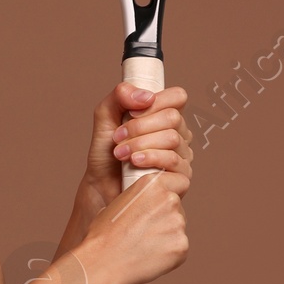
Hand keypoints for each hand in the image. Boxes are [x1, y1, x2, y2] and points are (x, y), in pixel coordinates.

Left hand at [75, 81, 193, 221]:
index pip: (178, 97)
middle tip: (118, 138)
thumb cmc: (106, 154)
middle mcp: (179, 135)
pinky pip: (173, 160)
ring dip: (140, 143)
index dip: (155, 101)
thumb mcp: (105, 116)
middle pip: (172, 118)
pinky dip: (150, 158)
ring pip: (172, 138)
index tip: (131, 112)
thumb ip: (119, 96)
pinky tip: (134, 162)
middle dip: (139, 127)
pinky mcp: (182, 178)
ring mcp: (183, 157)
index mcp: (166, 118)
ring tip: (120, 153)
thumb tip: (146, 96)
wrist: (100, 187)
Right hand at [75, 139, 190, 283]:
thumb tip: (148, 208)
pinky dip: (168, 254)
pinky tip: (148, 258)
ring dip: (166, 236)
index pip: (179, 182)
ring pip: (178, 229)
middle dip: (167, 218)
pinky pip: (179, 248)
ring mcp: (178, 223)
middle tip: (145, 233)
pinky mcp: (181, 246)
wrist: (102, 263)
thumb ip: (140, 201)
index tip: (164, 204)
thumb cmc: (103, 236)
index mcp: (152, 184)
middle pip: (178, 208)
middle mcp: (169, 199)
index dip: (171, 193)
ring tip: (142, 247)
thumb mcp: (118, 204)